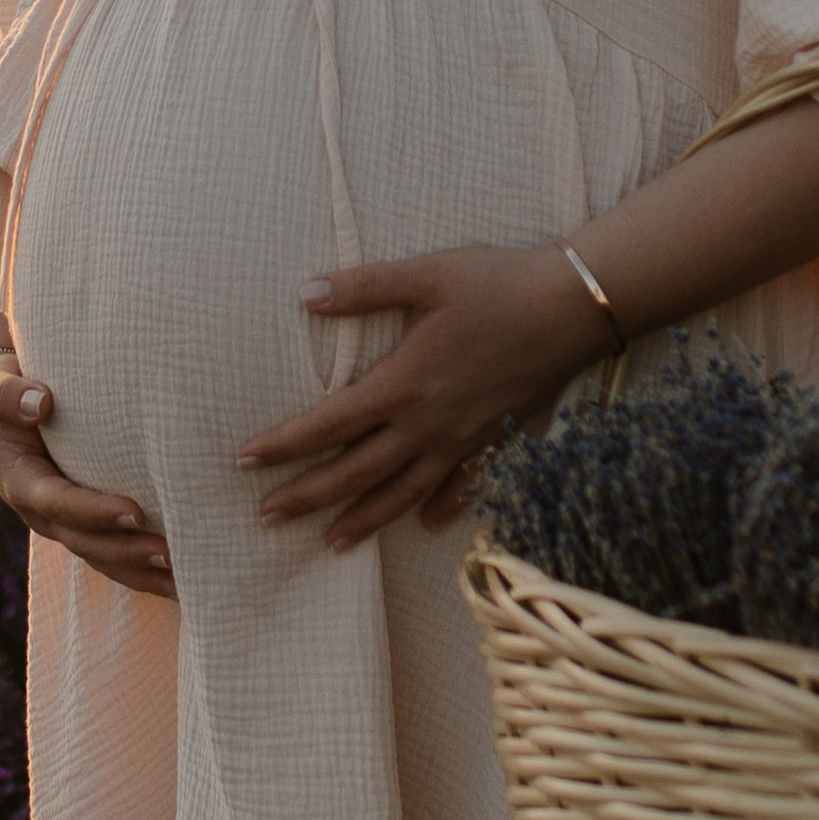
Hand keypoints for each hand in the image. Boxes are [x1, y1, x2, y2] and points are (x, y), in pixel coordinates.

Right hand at [0, 353, 175, 598]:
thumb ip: (7, 394)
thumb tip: (40, 403)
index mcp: (20, 482)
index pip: (58, 502)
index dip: (93, 511)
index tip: (134, 511)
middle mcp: (41, 511)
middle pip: (85, 541)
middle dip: (127, 552)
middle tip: (172, 554)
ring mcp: (62, 521)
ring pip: (102, 557)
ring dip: (141, 572)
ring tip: (185, 582)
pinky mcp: (81, 521)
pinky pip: (112, 552)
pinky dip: (142, 569)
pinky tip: (180, 579)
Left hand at [238, 245, 606, 553]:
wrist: (574, 308)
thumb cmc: (499, 284)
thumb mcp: (426, 275)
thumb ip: (363, 287)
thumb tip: (305, 293)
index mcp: (402, 384)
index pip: (328, 425)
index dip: (283, 444)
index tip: (244, 459)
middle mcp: (427, 425)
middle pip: (354, 473)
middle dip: (306, 497)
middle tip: (264, 517)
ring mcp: (462, 441)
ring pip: (402, 494)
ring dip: (362, 520)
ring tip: (330, 543)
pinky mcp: (493, 441)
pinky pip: (459, 488)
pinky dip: (437, 509)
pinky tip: (423, 524)